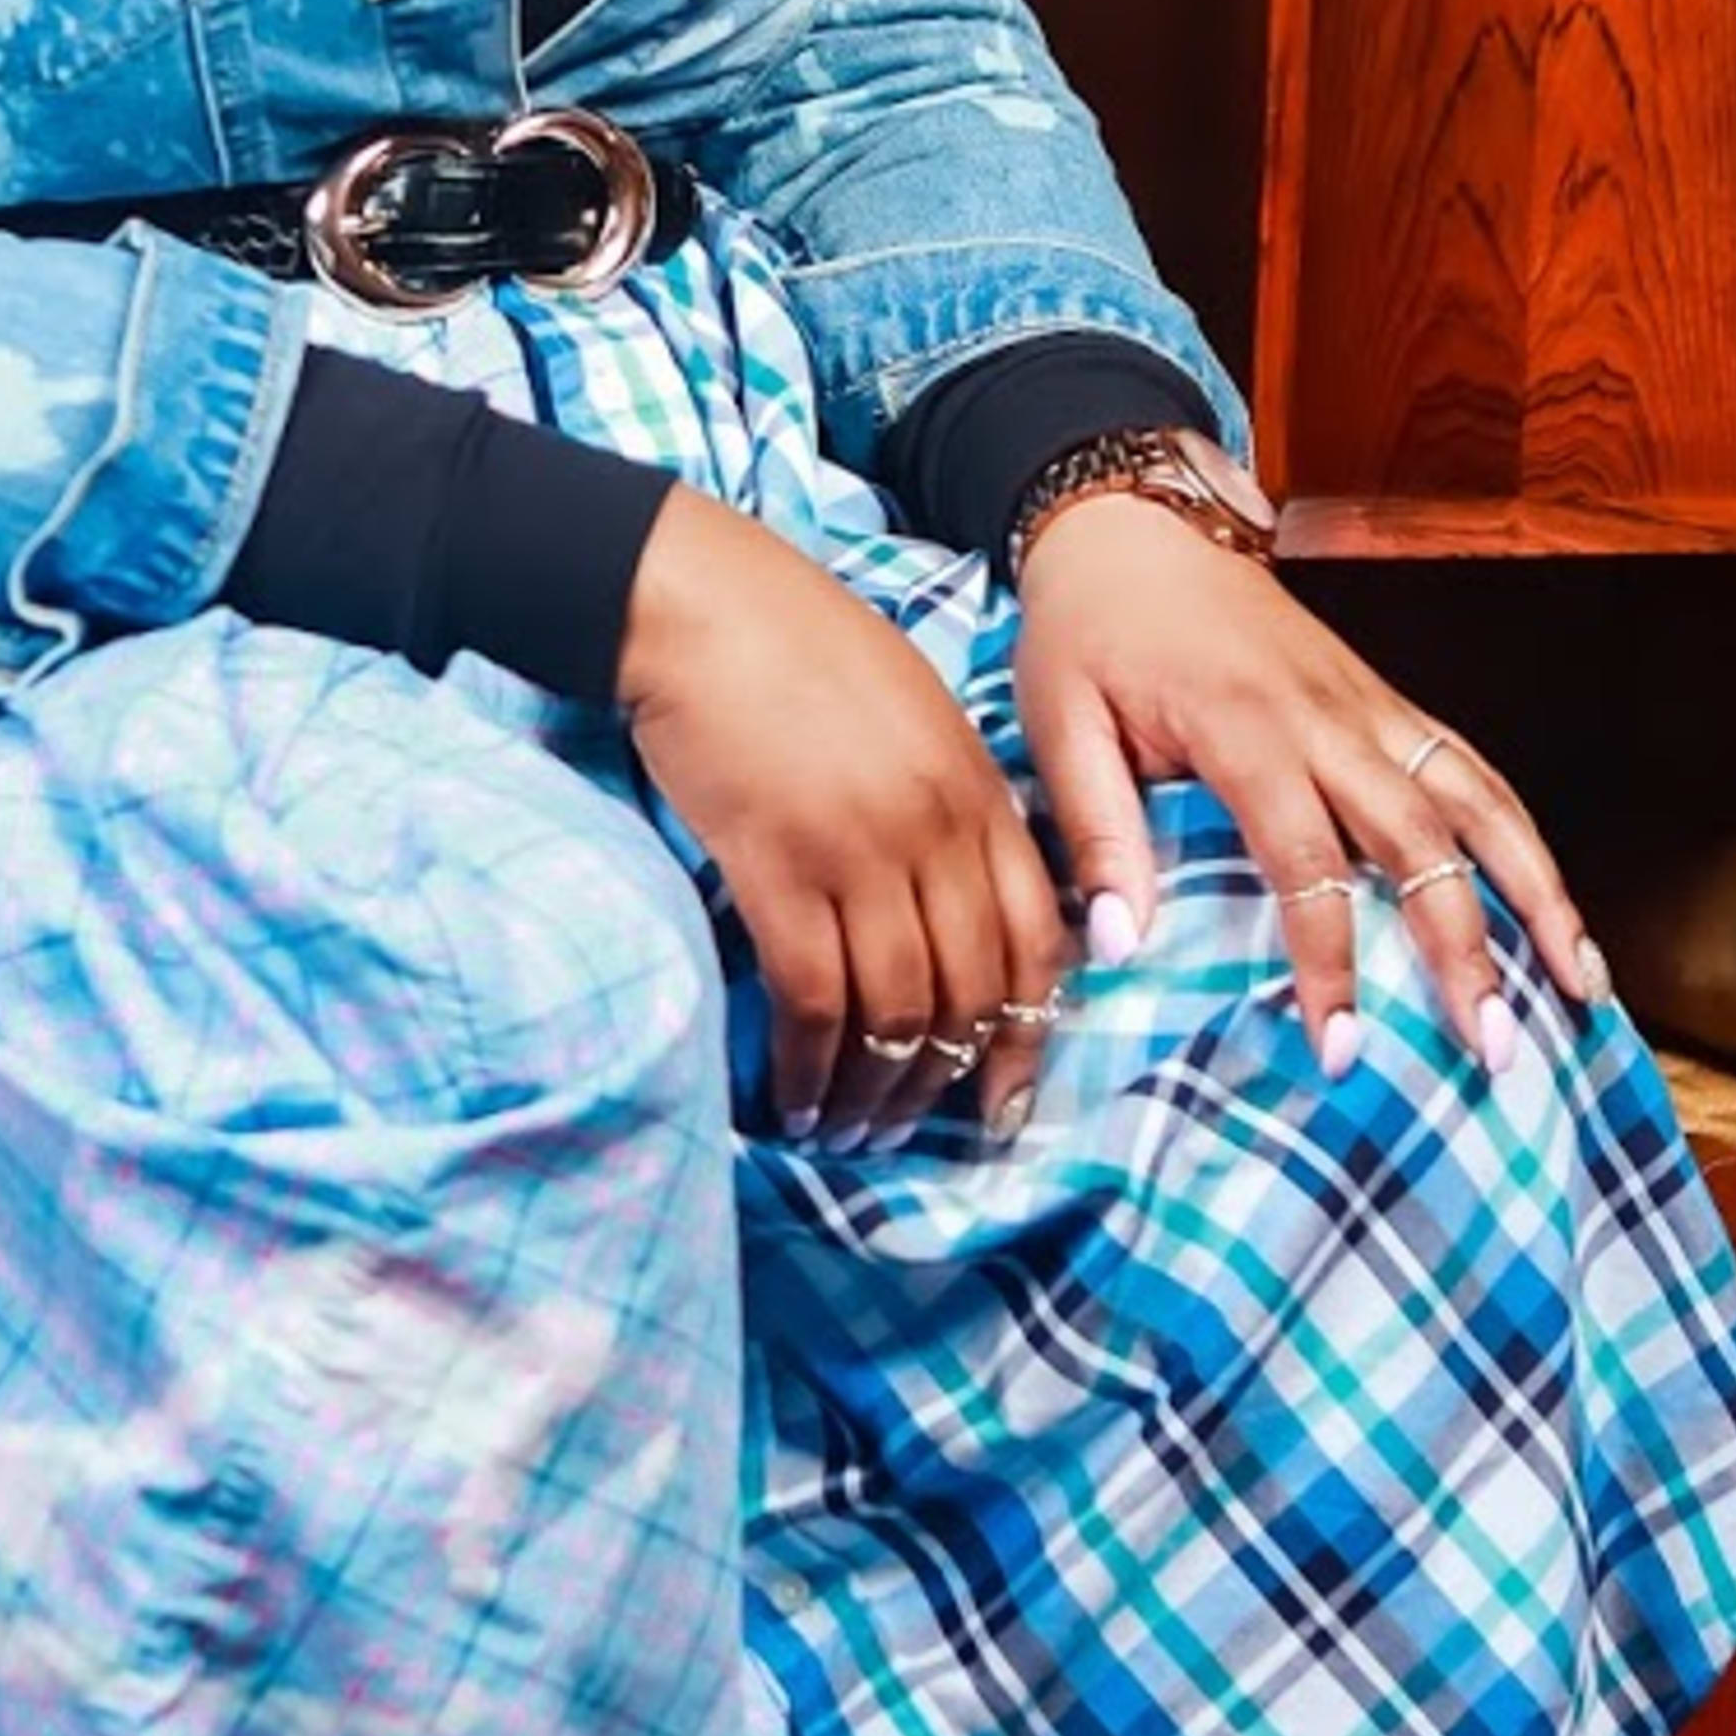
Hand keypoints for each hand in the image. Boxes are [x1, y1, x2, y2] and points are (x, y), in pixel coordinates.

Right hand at [619, 488, 1069, 1147]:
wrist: (698, 604)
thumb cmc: (794, 647)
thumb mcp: (912, 712)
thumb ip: (950, 800)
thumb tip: (954, 901)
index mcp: (978, 789)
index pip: (1037, 938)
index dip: (1027, 1033)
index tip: (1002, 1095)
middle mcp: (936, 829)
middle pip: (972, 989)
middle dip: (948, 1079)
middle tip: (915, 1131)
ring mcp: (861, 852)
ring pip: (898, 1010)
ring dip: (877, 1090)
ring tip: (851, 1131)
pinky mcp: (779, 869)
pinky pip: (814, 999)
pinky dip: (811, 1066)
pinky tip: (795, 1100)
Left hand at [1008, 493, 1606, 1071]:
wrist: (1134, 524)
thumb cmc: (1091, 631)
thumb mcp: (1059, 725)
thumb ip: (1098, 834)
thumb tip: (1119, 947)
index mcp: (1245, 728)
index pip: (1305, 860)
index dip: (1329, 958)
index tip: (1340, 1045)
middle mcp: (1330, 717)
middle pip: (1424, 840)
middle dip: (1467, 948)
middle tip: (1493, 1047)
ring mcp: (1373, 707)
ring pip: (1482, 801)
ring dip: (1538, 894)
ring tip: (1580, 987)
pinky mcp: (1390, 704)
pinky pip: (1476, 773)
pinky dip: (1526, 843)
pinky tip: (1557, 911)